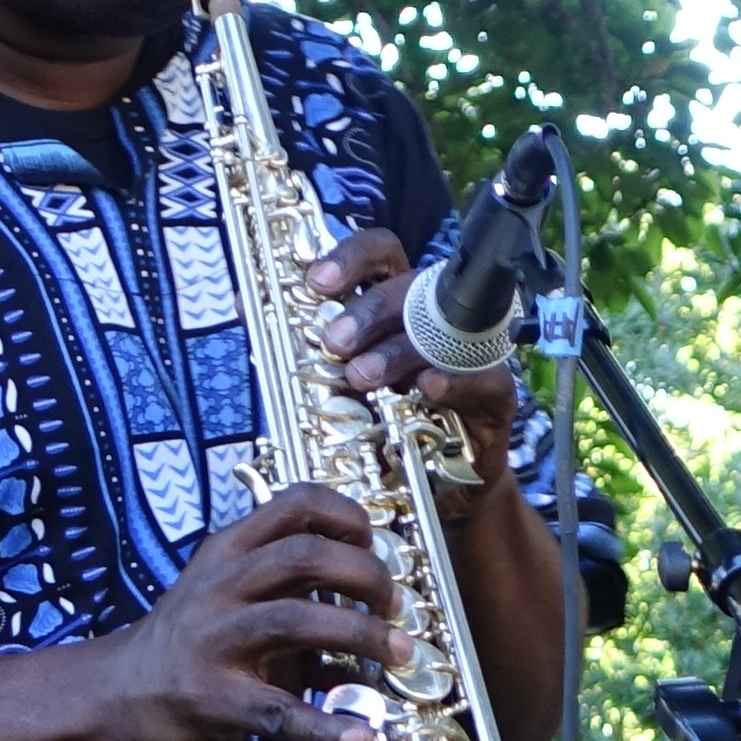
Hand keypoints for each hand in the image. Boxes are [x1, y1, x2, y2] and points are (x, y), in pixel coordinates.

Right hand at [95, 482, 402, 740]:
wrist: (120, 694)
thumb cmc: (189, 642)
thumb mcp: (228, 591)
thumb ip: (287, 582)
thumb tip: (372, 592)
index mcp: (228, 553)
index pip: (295, 504)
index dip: (348, 518)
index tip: (373, 545)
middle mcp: (221, 587)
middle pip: (305, 555)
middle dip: (366, 575)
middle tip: (394, 605)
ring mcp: (215, 640)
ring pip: (298, 620)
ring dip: (362, 636)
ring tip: (398, 654)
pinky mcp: (214, 698)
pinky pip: (280, 710)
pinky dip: (326, 726)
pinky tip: (360, 737)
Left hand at [304, 230, 530, 518]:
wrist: (435, 487)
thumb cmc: (386, 423)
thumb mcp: (336, 380)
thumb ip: (300, 341)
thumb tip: (243, 302)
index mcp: (396, 301)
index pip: (381, 253)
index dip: (349, 257)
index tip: (315, 281)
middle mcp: (436, 316)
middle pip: (409, 288)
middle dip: (367, 312)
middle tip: (334, 342)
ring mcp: (470, 352)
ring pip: (440, 333)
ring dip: (396, 352)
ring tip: (361, 378)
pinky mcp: (496, 392)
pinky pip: (482, 378)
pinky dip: (453, 382)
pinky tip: (427, 387)